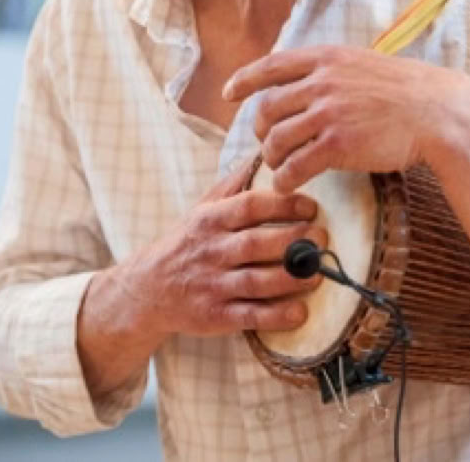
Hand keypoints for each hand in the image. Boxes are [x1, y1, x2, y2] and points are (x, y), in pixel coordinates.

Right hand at [123, 160, 326, 337]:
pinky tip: (300, 313)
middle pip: (256, 244)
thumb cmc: (185, 243)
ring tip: (319, 273)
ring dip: (291, 278)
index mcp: (210, 220)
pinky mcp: (214, 317)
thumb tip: (260, 153)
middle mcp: (211, 251)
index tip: (311, 207)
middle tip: (322, 238)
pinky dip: (276, 316)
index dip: (283, 205)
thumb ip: (232, 185)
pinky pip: (249, 316)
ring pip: (256, 281)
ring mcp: (212, 285)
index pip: (249, 206)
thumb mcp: (201, 209)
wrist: (146, 290)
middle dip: (294, 241)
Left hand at [223, 46, 468, 191]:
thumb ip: (332, 71)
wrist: (437, 112)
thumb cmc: (405, 92)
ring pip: (276, 139)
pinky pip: (295, 165)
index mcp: (326, 58)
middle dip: (260, 130)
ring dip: (272, 157)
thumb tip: (306, 81)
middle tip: (268, 144)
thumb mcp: (363, 64)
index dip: (245, 80)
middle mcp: (321, 81)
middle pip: (267, 108)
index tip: (229, 93)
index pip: (271, 65)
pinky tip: (287, 185)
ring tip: (279, 167)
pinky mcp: (337, 144)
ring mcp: (328, 112)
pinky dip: (284, 178)